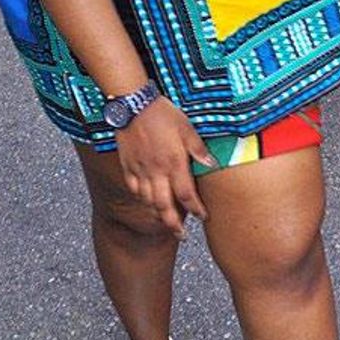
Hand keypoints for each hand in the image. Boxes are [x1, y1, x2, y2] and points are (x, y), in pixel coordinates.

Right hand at [116, 98, 216, 237]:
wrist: (132, 104)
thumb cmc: (162, 113)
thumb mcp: (187, 127)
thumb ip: (198, 149)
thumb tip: (211, 164)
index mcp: (174, 162)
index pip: (186, 194)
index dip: (195, 208)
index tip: (202, 216)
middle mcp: (156, 171)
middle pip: (165, 206)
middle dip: (174, 224)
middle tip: (181, 235)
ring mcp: (140, 170)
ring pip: (148, 201)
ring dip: (158, 214)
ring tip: (166, 222)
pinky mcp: (127, 166)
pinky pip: (134, 190)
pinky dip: (141, 199)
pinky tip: (147, 201)